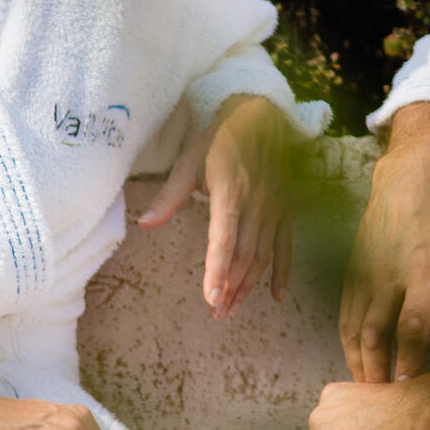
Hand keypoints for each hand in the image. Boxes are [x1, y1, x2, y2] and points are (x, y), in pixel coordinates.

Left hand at [138, 95, 290, 317]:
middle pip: (244, 256)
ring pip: (263, 257)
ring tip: (232, 309)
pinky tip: (277, 297)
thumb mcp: (190, 161)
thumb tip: (144, 224)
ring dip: (249, 286)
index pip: (223, 241)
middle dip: (230, 288)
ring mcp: (274, 209)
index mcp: (230, 193)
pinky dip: (282, 272)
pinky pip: (286, 246)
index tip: (211, 299)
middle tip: (216, 314)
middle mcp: (256, 205)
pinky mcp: (285, 211)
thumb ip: (170, 196)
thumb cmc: (220, 140)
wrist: (262, 116)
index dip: (217, 271)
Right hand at [339, 105, 429, 382]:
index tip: (409, 386)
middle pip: (376, 333)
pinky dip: (348, 341)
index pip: (412, 325)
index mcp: (424, 273)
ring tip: (366, 389)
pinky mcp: (352, 271)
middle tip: (381, 401)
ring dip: (358, 361)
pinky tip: (355, 359)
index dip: (409, 359)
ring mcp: (366, 273)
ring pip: (354, 327)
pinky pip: (345, 313)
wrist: (407, 181)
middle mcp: (391, 276)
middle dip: (376, 370)